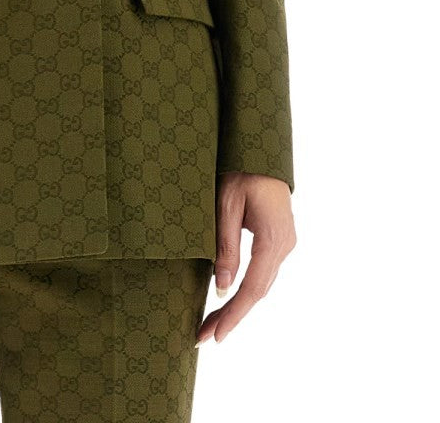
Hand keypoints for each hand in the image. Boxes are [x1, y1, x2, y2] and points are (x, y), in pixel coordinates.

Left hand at [197, 171, 295, 344]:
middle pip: (257, 292)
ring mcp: (284, 244)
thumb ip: (225, 247)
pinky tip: (229, 299)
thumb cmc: (241, 171)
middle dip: (231, 316)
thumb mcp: (226, 206)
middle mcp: (284, 246)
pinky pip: (262, 272)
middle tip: (204, 337)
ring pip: (261, 284)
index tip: (214, 336)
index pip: (252, 289)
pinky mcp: (278, 239)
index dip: (233, 315)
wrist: (261, 151)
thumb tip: (221, 288)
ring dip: (238, 305)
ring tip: (212, 325)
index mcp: (272, 240)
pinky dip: (245, 289)